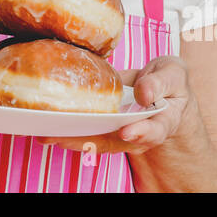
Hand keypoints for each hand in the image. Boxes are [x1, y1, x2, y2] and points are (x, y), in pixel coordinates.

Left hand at [37, 56, 201, 156]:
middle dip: (87, 141)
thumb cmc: (169, 81)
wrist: (162, 89)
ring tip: (45, 135)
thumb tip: (143, 92)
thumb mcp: (173, 74)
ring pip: (95, 141)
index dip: (141, 133)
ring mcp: (119, 133)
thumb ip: (160, 82)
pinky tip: (44, 127)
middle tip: (63, 137)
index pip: (153, 131)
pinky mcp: (104, 126)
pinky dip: (66, 130)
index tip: (127, 132)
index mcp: (162, 121)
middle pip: (114, 142)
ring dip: (70, 139)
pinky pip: (86, 132)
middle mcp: (138, 133)